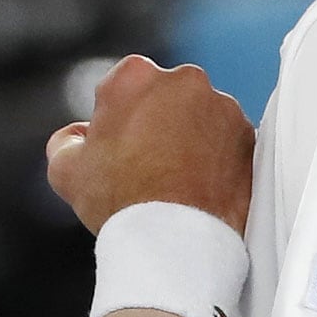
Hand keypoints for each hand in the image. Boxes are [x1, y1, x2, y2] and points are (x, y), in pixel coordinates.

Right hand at [45, 55, 253, 235]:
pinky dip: (217, 156)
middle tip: (147, 164)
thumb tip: (78, 136)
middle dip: (158, 120)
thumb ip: (66, 140)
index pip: (123, 86)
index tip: (118, 147)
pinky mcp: (249, 135)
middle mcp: (183, 79)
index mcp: (135, 76)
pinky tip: (200, 184)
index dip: (117, 117)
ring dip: (191, 136)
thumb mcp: (66, 170)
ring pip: (200, 115)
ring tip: (177, 179)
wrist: (177, 240)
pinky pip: (227, 140)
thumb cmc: (120, 202)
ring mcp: (222, 105)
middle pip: (166, 95)